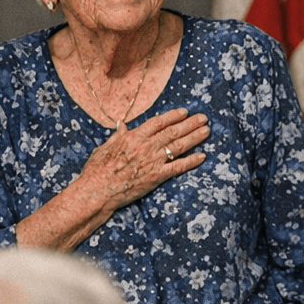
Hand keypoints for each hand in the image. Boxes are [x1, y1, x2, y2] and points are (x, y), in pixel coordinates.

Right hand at [78, 108, 210, 214]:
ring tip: (206, 131)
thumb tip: (122, 125)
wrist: (97, 191)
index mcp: (133, 137)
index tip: (184, 112)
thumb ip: (117, 136)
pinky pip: (178, 167)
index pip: (158, 122)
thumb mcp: (104, 147)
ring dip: (194, 137)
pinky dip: (191, 161)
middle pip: (172, 132)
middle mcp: (146, 146)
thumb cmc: (97, 170)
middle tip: (203, 118)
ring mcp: (152, 161)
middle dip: (190, 124)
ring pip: (178, 146)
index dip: (173, 116)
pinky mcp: (156, 176)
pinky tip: (202, 156)